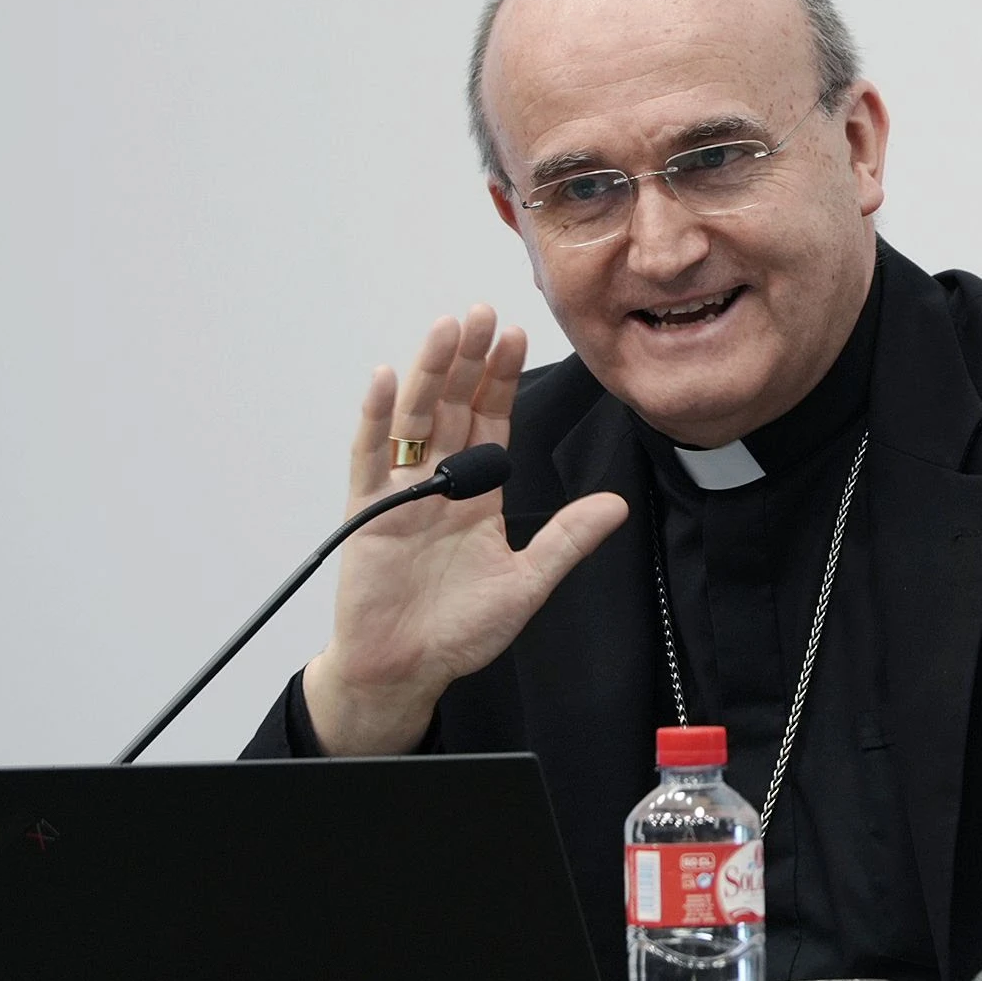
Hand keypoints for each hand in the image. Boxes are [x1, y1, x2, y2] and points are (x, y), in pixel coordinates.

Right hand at [300, 306, 629, 753]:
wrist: (405, 670)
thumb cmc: (459, 630)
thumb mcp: (526, 583)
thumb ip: (565, 541)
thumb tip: (616, 506)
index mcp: (479, 494)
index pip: (491, 422)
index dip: (502, 380)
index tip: (518, 335)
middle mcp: (439, 482)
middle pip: (454, 407)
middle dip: (470, 360)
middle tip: (485, 311)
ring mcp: (399, 492)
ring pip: (414, 419)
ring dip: (429, 373)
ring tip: (446, 329)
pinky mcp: (365, 512)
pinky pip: (369, 456)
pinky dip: (375, 418)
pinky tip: (384, 379)